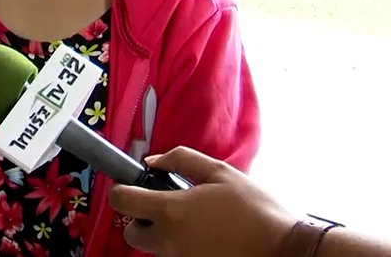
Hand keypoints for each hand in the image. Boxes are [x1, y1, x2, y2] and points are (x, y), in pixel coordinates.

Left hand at [108, 146, 295, 256]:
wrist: (286, 249)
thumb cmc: (255, 209)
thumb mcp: (220, 172)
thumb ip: (180, 159)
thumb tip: (152, 161)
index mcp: (170, 212)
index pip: (121, 201)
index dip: (123, 191)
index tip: (133, 188)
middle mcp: (168, 241)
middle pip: (132, 231)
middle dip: (142, 219)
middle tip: (167, 208)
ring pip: (154, 247)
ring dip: (165, 234)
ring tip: (195, 223)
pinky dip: (182, 247)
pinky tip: (206, 237)